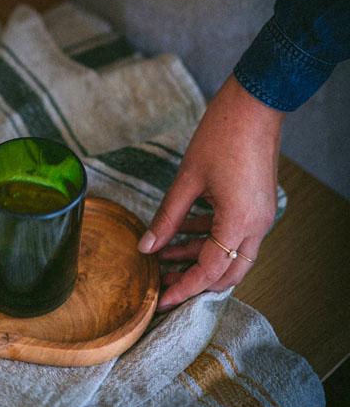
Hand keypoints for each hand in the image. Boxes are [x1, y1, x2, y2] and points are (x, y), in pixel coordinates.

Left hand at [138, 74, 283, 310]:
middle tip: (163, 283)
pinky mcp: (257, 205)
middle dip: (195, 281)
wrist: (254, 106)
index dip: (184, 288)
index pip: (210, 271)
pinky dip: (210, 238)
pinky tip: (182, 231)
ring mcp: (261, 216)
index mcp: (239, 222)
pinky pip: (234, 234)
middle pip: (227, 272)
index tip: (161, 300)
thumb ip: (167, 216)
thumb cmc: (222, 135)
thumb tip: (146, 247)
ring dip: (200, 258)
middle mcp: (257, 225)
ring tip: (164, 256)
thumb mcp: (187, 179)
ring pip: (232, 254)